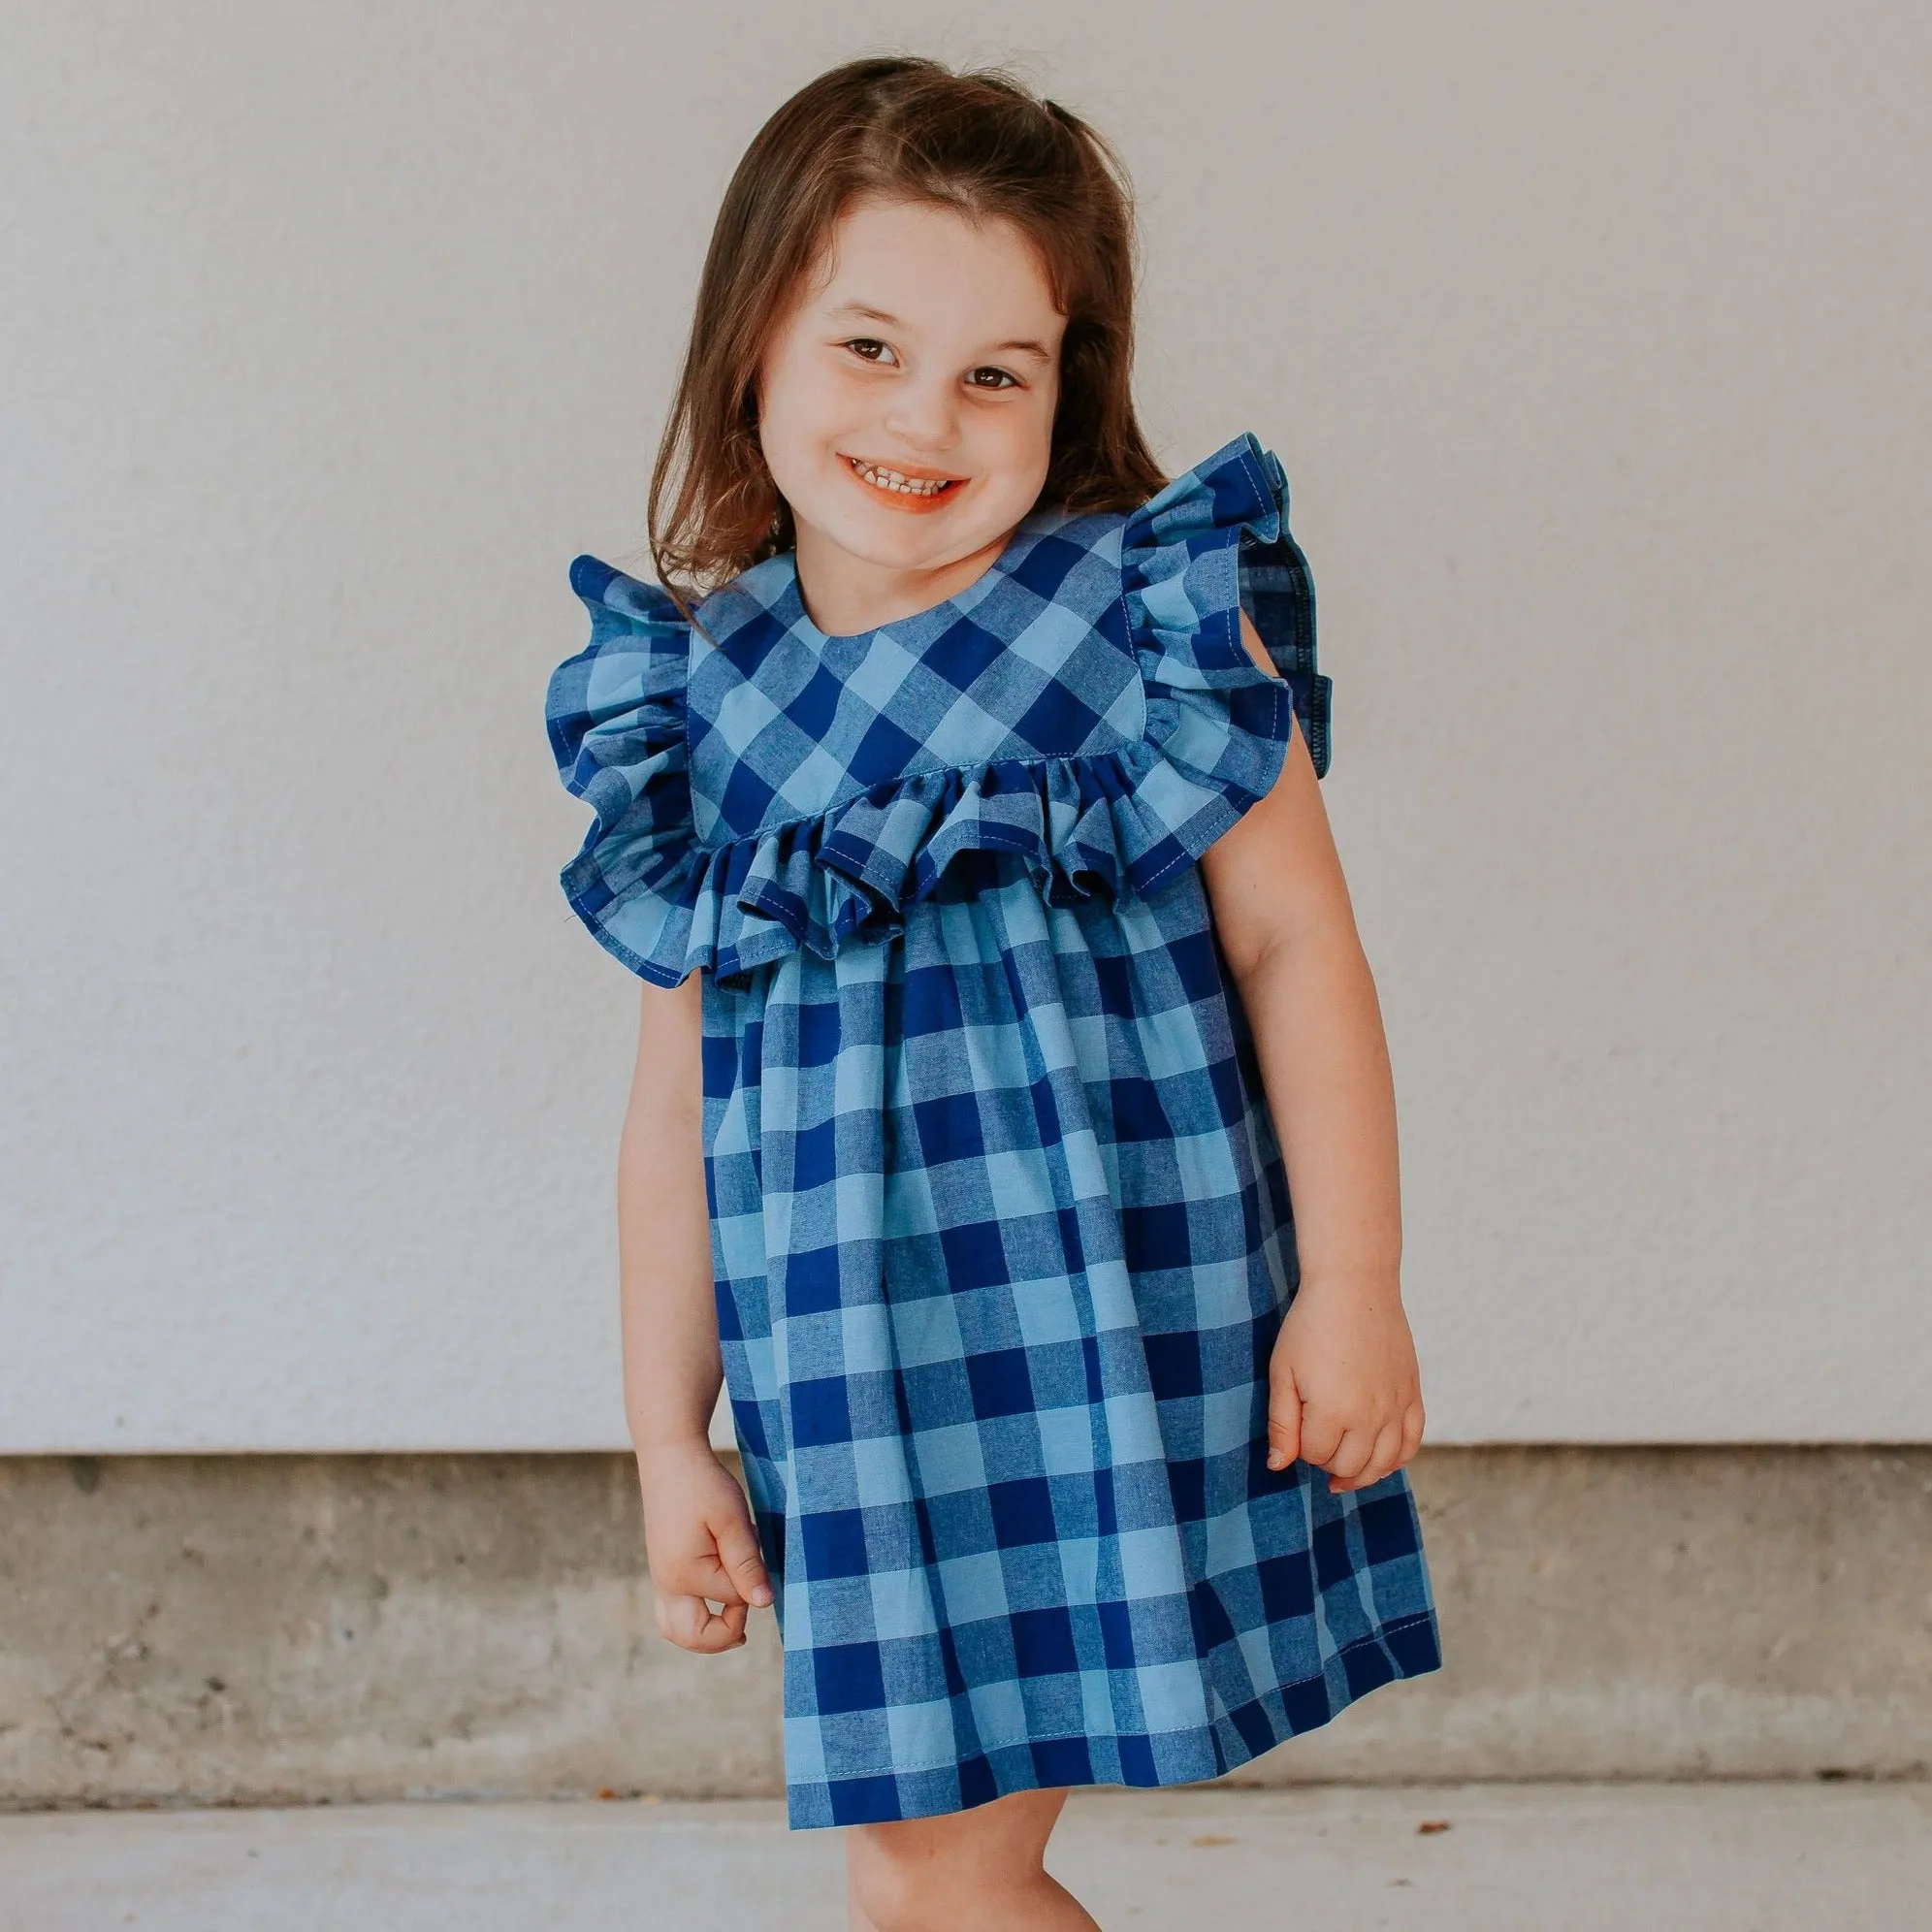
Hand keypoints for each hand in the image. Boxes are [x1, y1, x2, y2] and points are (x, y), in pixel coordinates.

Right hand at [634, 1438, 773, 1651]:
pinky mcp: (662, 1569)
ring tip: (732, 1615)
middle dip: (723, 1636)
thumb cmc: (704, 1485)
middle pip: (692, 1636)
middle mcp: (666, 1583)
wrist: (671, 1457)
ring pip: (676, 1629)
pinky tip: (717, 1590)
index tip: (757, 1553)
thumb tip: (763, 1604)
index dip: (752, 1586)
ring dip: (705, 1631)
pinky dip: (695, 1613)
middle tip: (746, 1618)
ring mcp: (660, 1578)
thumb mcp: (733, 1521)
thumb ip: (747, 1565)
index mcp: (684, 1574)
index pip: (732, 1600)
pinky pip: (672, 1609)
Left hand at [1266, 1273, 1424, 1493]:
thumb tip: (1278, 1466)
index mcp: (1333, 1412)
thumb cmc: (1310, 1326)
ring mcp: (1396, 1408)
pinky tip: (1379, 1460)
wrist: (1354, 1286)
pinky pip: (1411, 1444)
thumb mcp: (1283, 1372)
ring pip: (1383, 1464)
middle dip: (1328, 1462)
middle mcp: (1371, 1417)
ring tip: (1343, 1473)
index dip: (1300, 1446)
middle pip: (1350, 1466)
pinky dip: (1396, 1459)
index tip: (1296, 1426)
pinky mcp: (1413, 1395)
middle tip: (1316, 1442)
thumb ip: (1281, 1424)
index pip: (1315, 1455)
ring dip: (1361, 1473)